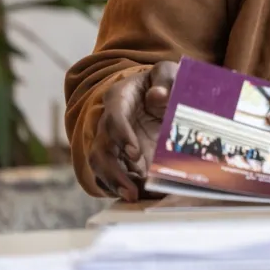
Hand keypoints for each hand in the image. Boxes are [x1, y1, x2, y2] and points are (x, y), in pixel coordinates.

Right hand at [90, 60, 177, 201]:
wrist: (158, 91)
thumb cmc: (162, 81)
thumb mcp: (168, 72)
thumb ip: (165, 79)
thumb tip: (157, 96)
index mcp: (119, 97)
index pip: (114, 116)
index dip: (122, 136)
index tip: (135, 154)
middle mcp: (109, 121)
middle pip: (101, 148)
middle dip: (114, 171)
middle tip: (133, 189)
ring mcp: (111, 141)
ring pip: (101, 165)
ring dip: (114, 183)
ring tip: (133, 197)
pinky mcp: (118, 156)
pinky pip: (111, 174)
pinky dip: (121, 186)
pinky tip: (137, 197)